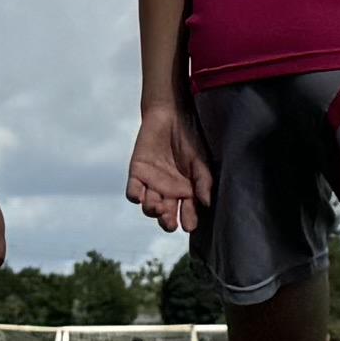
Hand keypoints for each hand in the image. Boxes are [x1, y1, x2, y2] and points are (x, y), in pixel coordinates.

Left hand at [123, 103, 203, 234]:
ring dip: (152, 210)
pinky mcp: (137, 173)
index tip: (189, 225)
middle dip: (167, 221)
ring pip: (149, 206)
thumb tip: (206, 204)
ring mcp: (152, 184)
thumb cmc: (190, 138)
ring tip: (158, 206)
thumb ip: (203, 182)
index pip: (187, 213)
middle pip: (166, 215)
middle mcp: (168, 192)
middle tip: (170, 222)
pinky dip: (135, 195)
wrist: (171, 115)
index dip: (188, 220)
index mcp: (186, 192)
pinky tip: (141, 196)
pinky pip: (133, 191)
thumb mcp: (201, 160)